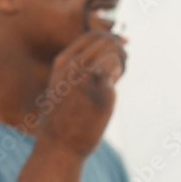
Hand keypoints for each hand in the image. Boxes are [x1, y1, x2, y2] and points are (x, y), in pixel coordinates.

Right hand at [38, 21, 126, 158]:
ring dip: (121, 60)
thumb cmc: (63, 120)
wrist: (59, 146)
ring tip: (118, 76)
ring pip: (112, 49)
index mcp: (62, 63)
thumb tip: (101, 61)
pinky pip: (113, 65)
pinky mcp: (99, 90)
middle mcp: (72, 66)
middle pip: (105, 39)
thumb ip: (75, 72)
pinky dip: (119, 70)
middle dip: (118, 49)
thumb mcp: (61, 88)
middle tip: (120, 68)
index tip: (115, 53)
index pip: (91, 35)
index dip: (109, 40)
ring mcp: (84, 76)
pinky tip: (115, 82)